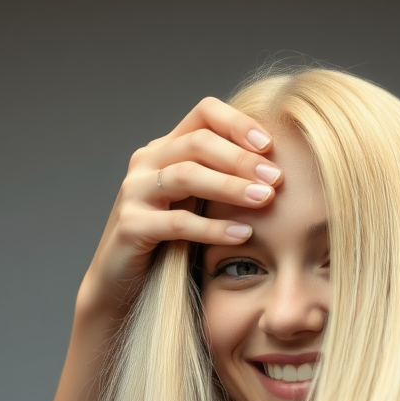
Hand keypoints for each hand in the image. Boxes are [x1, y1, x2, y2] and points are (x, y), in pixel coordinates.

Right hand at [75, 97, 282, 321]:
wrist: (122, 286)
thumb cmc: (168, 246)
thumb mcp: (197, 205)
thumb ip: (222, 182)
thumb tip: (278, 169)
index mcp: (165, 148)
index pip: (205, 114)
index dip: (239, 123)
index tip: (271, 145)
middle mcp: (146, 162)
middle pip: (198, 142)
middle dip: (242, 159)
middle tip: (277, 178)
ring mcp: (134, 192)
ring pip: (186, 175)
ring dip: (230, 186)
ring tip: (265, 200)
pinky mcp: (130, 226)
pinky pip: (178, 222)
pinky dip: (213, 228)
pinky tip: (242, 234)